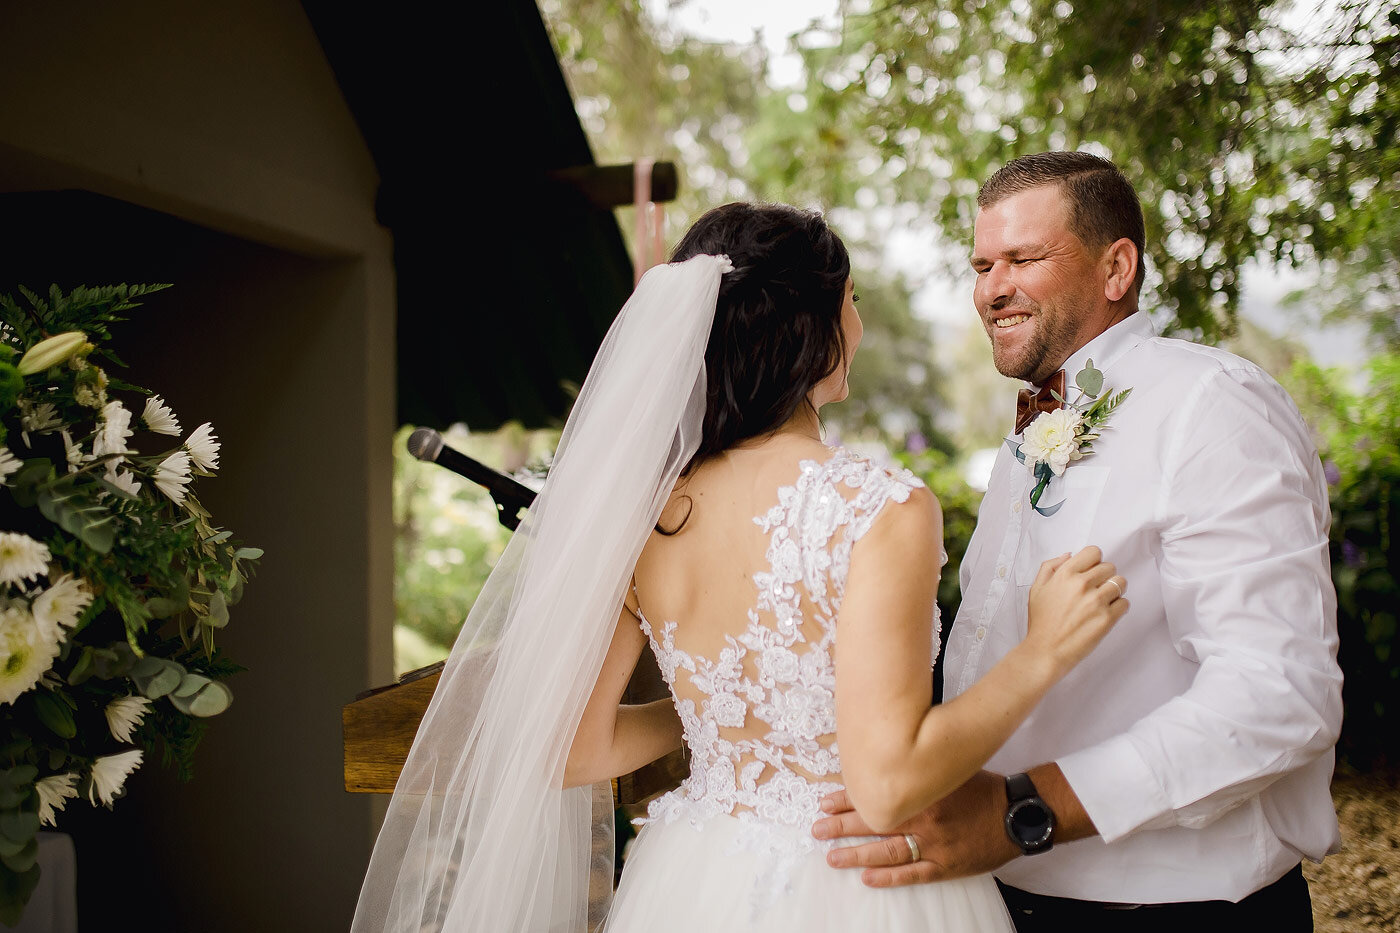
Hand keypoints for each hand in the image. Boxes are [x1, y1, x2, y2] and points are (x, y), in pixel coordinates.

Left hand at [811, 771, 1018, 886]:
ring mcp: (935, 845)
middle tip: (818, 828)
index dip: (848, 799)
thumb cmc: (982, 789)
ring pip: (887, 851)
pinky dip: (888, 878)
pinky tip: (866, 877)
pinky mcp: (946, 866)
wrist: (1016, 813)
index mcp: (923, 792)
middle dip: (842, 826)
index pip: (877, 795)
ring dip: (856, 854)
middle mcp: (925, 819)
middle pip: (875, 823)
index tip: (825, 801)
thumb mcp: (947, 771)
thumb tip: (884, 768)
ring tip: (832, 857)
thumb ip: (918, 773)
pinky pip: (912, 874)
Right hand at [1025, 546, 1127, 675]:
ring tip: (1103, 602)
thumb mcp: (1036, 589)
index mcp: (1065, 574)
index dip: (1094, 561)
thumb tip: (1069, 555)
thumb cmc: (1041, 623)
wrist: (1045, 651)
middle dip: (1104, 577)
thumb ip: (1050, 567)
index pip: (1094, 552)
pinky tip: (1105, 614)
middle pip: (1110, 567)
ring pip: (1121, 583)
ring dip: (1114, 591)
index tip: (1091, 571)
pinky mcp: (1107, 618)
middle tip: (1096, 590)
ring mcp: (1096, 601)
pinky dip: (1119, 608)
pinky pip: (1125, 603)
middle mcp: (1082, 584)